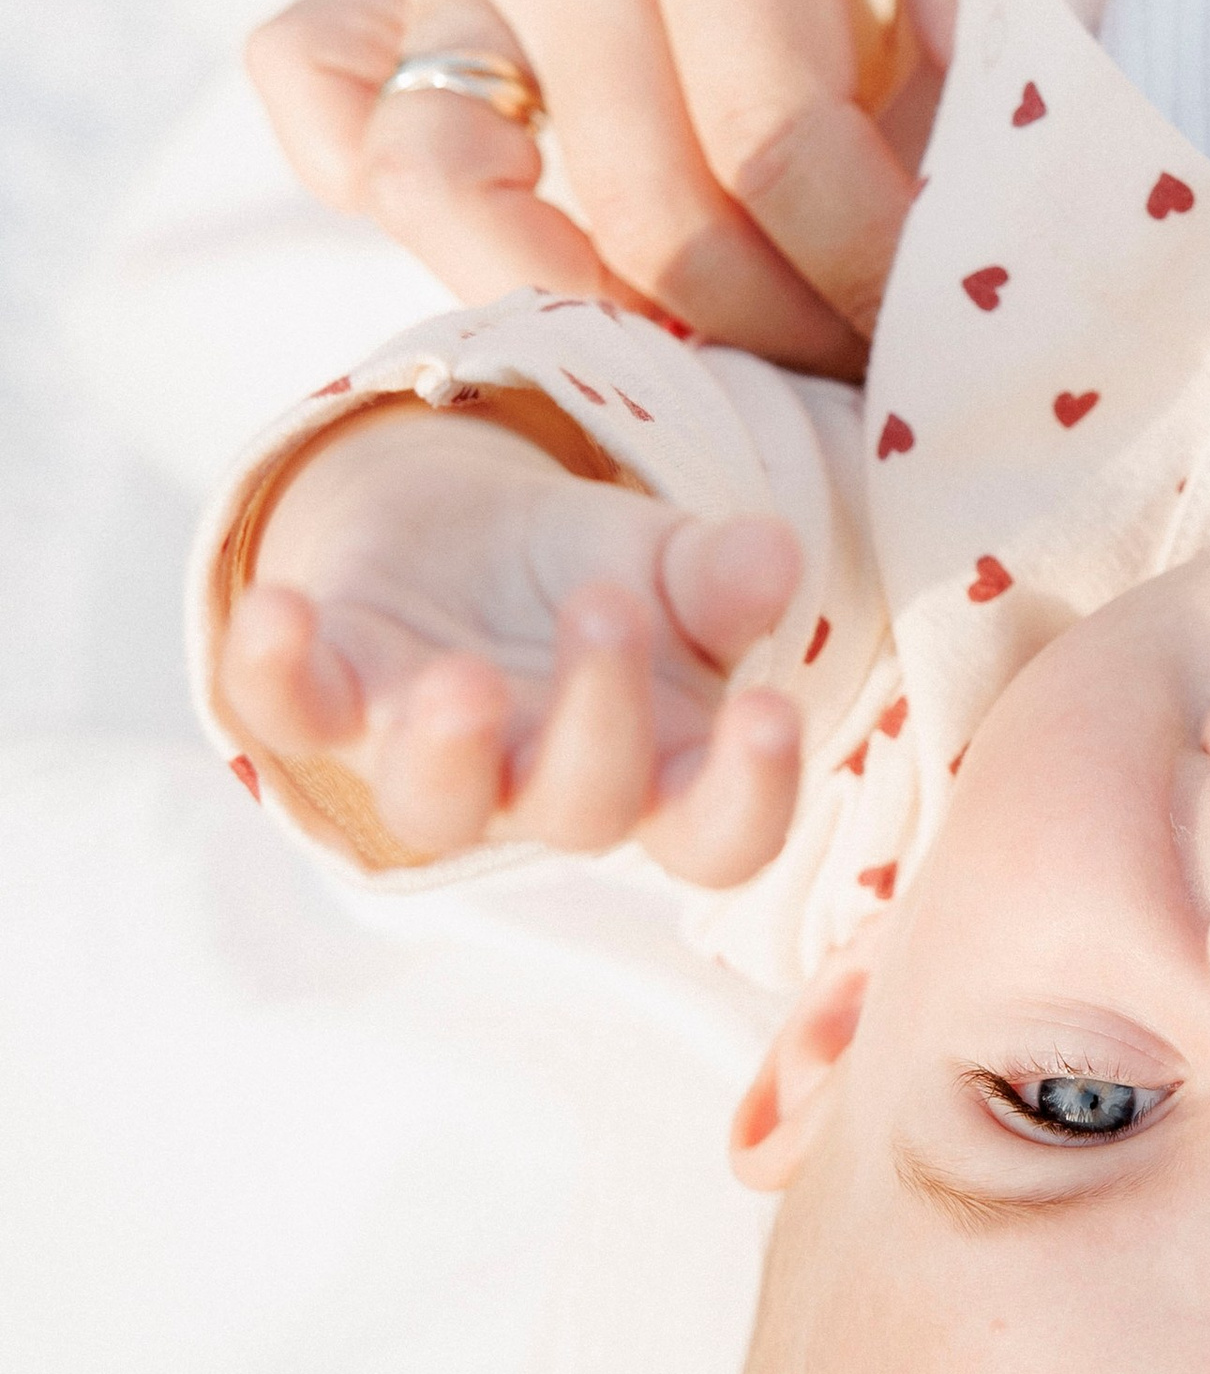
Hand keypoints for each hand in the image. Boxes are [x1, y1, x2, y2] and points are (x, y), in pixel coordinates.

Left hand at [218, 397, 807, 877]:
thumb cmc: (589, 579)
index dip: (750, 794)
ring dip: (448, 751)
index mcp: (655, 770)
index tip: (769, 710)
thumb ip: (723, 574)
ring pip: (434, 807)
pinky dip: (272, 669)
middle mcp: (539, 786)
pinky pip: (287, 714)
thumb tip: (774, 558)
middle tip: (609, 603)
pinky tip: (279, 606)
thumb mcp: (671, 565)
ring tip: (461, 680)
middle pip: (582, 812)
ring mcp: (426, 756)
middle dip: (599, 719)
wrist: (454, 539)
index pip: (716, 833)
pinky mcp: (328, 701)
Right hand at [250, 0, 1024, 372]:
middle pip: (653, 213)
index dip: (880, 262)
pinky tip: (592, 293)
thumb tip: (981, 171)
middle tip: (909, 363)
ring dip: (648, 324)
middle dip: (790, 326)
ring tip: (778, 355)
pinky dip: (480, 245)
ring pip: (509, 217)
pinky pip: (389, 153)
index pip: (783, 143)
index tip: (978, 307)